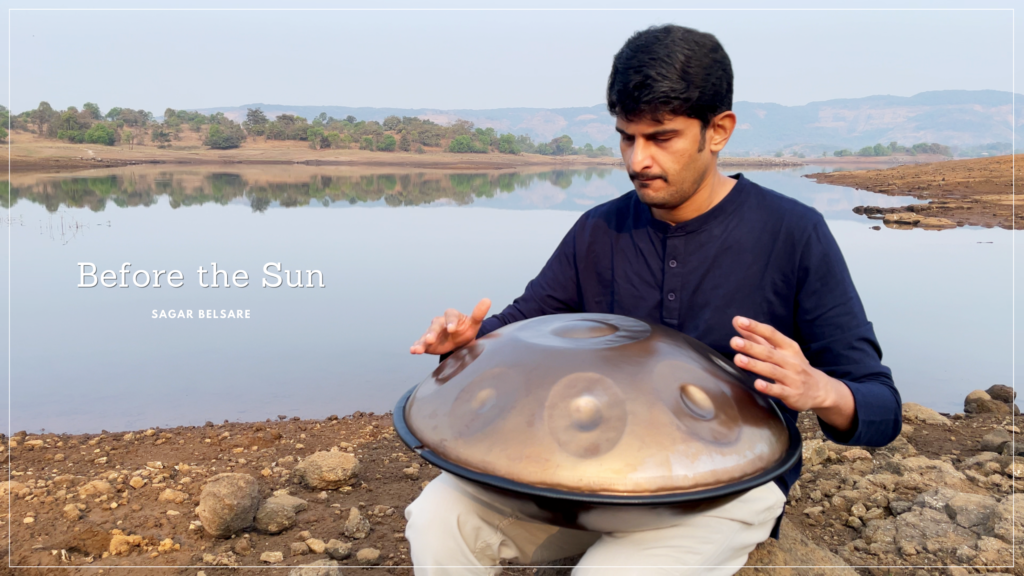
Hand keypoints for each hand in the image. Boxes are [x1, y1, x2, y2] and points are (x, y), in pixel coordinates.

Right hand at [409, 298, 490, 354]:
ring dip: (422, 342)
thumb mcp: (474, 323)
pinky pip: (421, 343)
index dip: (451, 322)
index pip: (451, 317)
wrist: (460, 340)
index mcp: (452, 315)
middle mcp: (440, 322)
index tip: (452, 329)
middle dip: (432, 333)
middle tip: (430, 340)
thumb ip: (478, 313)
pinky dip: (417, 346)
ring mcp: (432, 332)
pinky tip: (413, 350)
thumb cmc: (467, 329)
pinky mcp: (427, 342)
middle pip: (435, 326)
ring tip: (418, 349)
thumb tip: (487, 300)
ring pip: (426, 336)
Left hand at [730, 316, 855, 430]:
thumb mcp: (781, 350)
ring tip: (738, 359)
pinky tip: (757, 384)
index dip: (756, 327)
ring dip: (755, 365)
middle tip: (734, 341)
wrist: (820, 390)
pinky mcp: (792, 394)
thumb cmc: (794, 366)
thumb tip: (738, 322)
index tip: (740, 321)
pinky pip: (779, 391)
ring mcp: (792, 378)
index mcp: (788, 347)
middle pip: (769, 352)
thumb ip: (758, 338)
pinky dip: (768, 388)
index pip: (771, 334)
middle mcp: (791, 361)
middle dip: (751, 347)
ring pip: (772, 370)